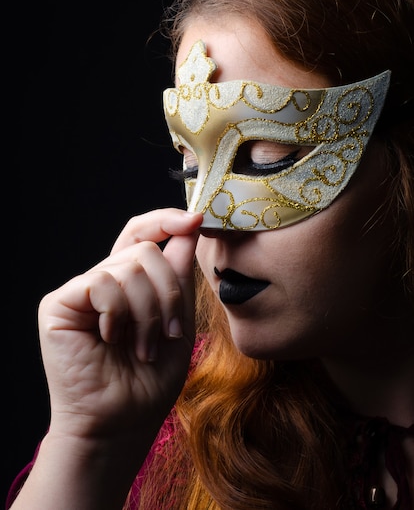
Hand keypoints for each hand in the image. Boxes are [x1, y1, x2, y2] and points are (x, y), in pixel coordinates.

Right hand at [38, 208, 202, 450]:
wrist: (122, 422)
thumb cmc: (150, 379)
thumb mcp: (178, 320)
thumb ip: (179, 273)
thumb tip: (192, 222)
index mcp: (130, 282)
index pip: (143, 234)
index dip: (167, 221)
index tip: (196, 219)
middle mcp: (104, 279)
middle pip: (145, 250)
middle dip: (169, 292)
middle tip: (170, 334)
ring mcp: (80, 290)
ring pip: (129, 267)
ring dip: (148, 313)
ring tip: (144, 347)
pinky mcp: (59, 304)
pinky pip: (101, 282)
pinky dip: (118, 313)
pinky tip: (111, 339)